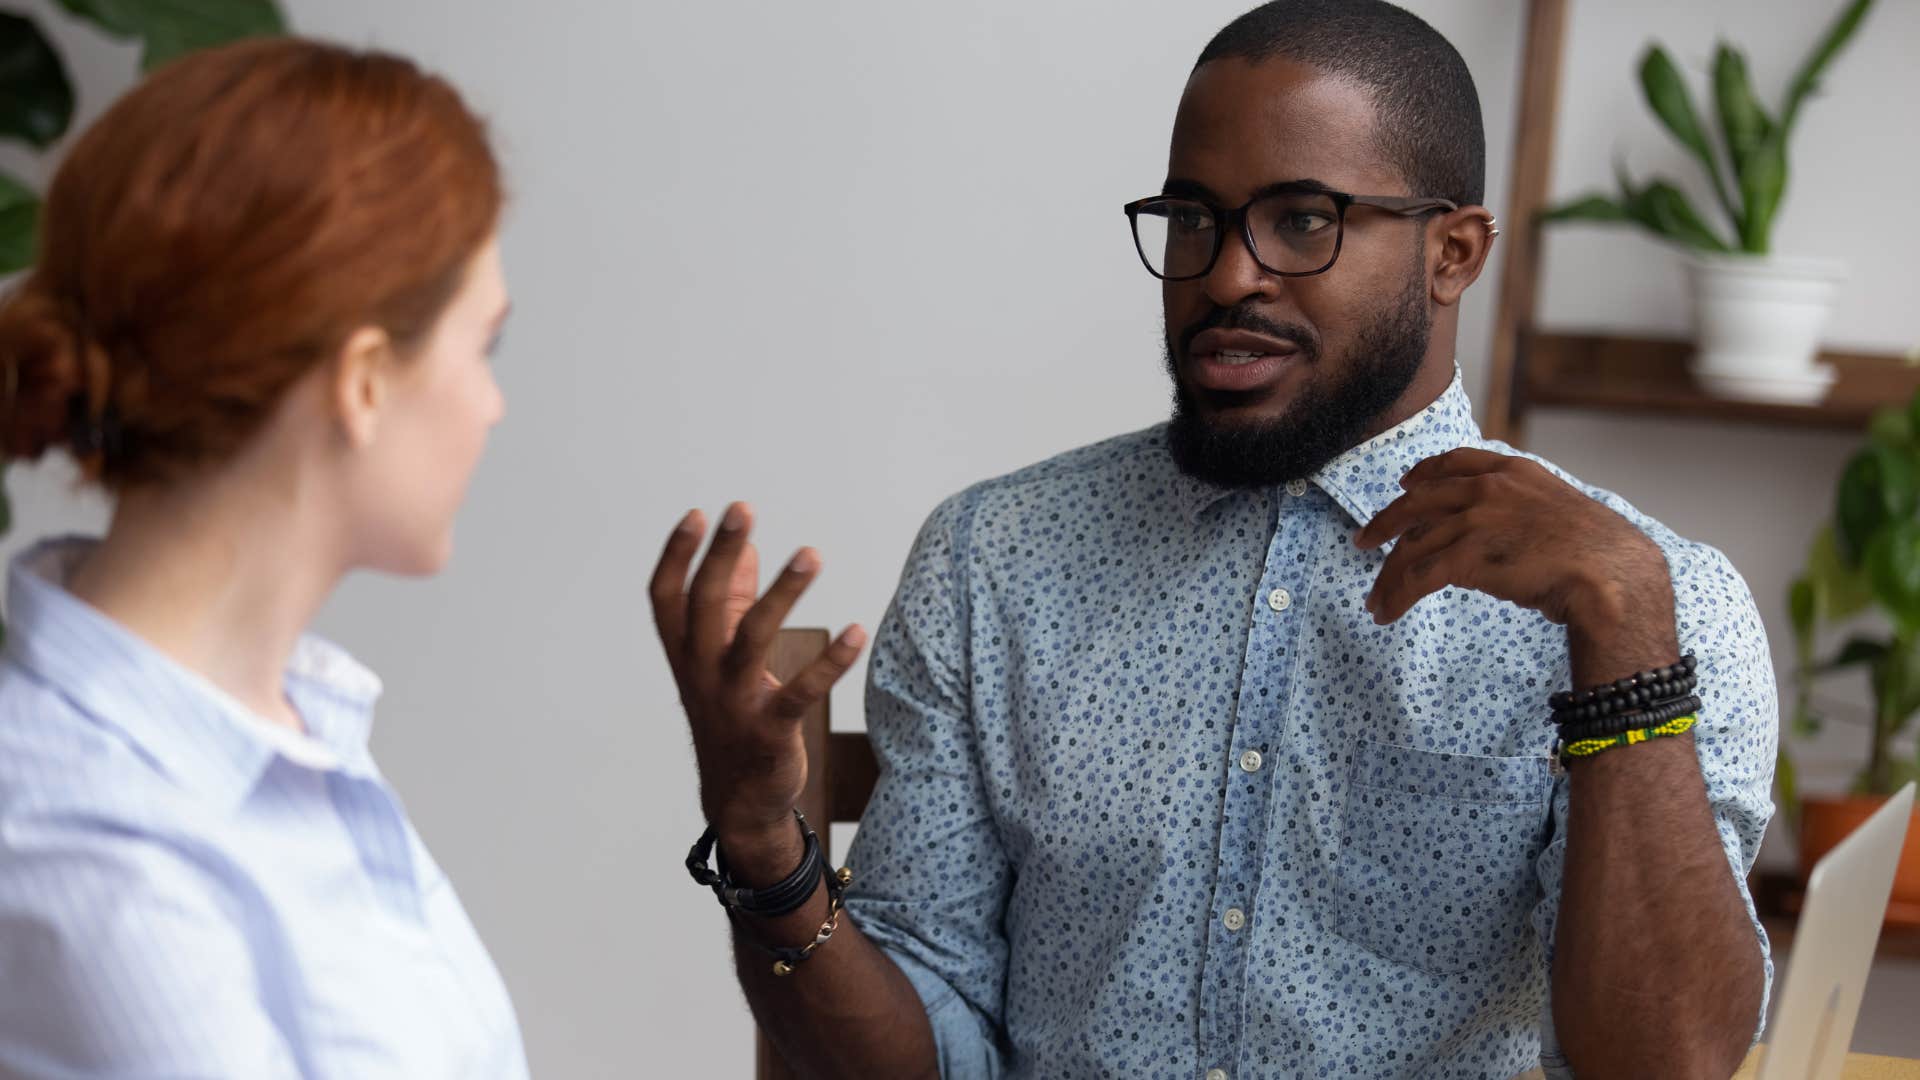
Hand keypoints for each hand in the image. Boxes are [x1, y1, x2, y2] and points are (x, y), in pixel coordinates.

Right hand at [650, 503, 866, 856]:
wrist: (738, 800)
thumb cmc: (731, 716)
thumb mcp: (721, 660)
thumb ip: (734, 604)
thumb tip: (747, 550)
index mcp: (684, 654)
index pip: (666, 597)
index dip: (676, 555)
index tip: (699, 514)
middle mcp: (701, 674)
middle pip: (704, 605)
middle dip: (721, 554)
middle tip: (742, 508)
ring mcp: (733, 703)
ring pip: (751, 638)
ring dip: (782, 593)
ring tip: (811, 553)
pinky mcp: (770, 730)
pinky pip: (801, 691)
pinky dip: (831, 662)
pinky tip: (856, 632)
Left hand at [1353, 449, 1672, 638]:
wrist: (1613, 574)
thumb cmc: (1600, 553)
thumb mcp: (1559, 511)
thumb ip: (1525, 510)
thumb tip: (1504, 532)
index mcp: (1513, 471)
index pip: (1454, 461)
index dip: (1423, 472)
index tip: (1404, 483)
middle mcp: (1488, 489)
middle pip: (1418, 503)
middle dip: (1384, 523)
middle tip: (1362, 541)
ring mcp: (1475, 521)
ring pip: (1413, 547)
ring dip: (1388, 577)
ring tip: (1375, 600)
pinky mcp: (1468, 557)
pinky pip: (1417, 578)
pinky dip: (1397, 597)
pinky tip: (1388, 613)